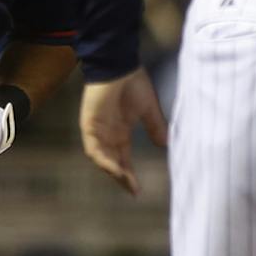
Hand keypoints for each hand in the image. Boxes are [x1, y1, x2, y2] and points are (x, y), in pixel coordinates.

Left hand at [80, 68, 167, 195]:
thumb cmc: (133, 83)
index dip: (130, 174)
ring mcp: (97, 130)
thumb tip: (166, 144)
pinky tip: (115, 169)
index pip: (123, 158)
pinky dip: (104, 161)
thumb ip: (155, 127)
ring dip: (113, 172)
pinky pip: (94, 149)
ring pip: (102, 159)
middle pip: (113, 162)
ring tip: (126, 183)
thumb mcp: (149, 109)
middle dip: (122, 178)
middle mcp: (108, 134)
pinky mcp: (89, 125)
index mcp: (120, 131)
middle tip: (134, 190)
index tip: (138, 190)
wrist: (119, 65)